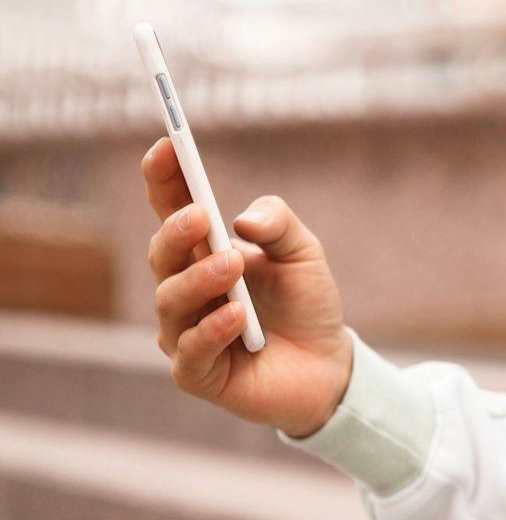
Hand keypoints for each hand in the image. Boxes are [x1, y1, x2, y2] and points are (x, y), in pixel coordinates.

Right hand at [142, 137, 354, 436]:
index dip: (164, 178)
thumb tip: (243, 219)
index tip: (168, 146)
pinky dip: (212, 329)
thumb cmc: (307, 305)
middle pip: (162, 254)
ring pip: (171, 300)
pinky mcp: (197, 373)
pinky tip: (237, 314)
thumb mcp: (304, 253)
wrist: (329, 367)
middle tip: (201, 217)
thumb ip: (280, 225)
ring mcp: (185, 332)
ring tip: (233, 265)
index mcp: (203, 253)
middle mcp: (185, 290)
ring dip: (200, 279)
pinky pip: (191, 351)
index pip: (171, 210)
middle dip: (177, 232)